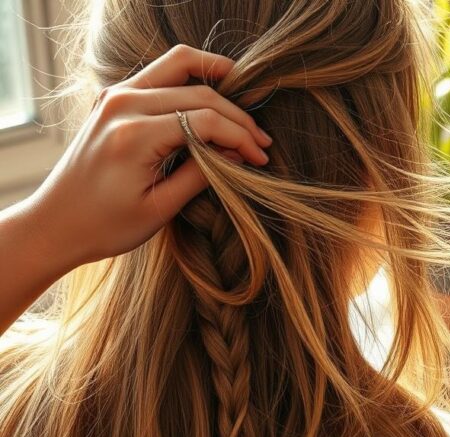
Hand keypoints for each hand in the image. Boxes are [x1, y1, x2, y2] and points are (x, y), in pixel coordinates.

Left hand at [26, 44, 271, 269]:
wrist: (56, 223)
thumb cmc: (105, 225)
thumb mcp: (160, 208)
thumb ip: (202, 174)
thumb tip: (238, 155)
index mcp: (133, 135)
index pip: (205, 120)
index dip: (240, 137)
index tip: (261, 158)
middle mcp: (122, 104)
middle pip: (198, 90)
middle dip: (237, 115)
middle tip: (261, 142)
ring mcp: (115, 95)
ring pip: (180, 65)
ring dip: (218, 83)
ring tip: (245, 110)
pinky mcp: (115, 97)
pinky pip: (162, 74)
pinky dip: (193, 83)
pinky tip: (214, 105)